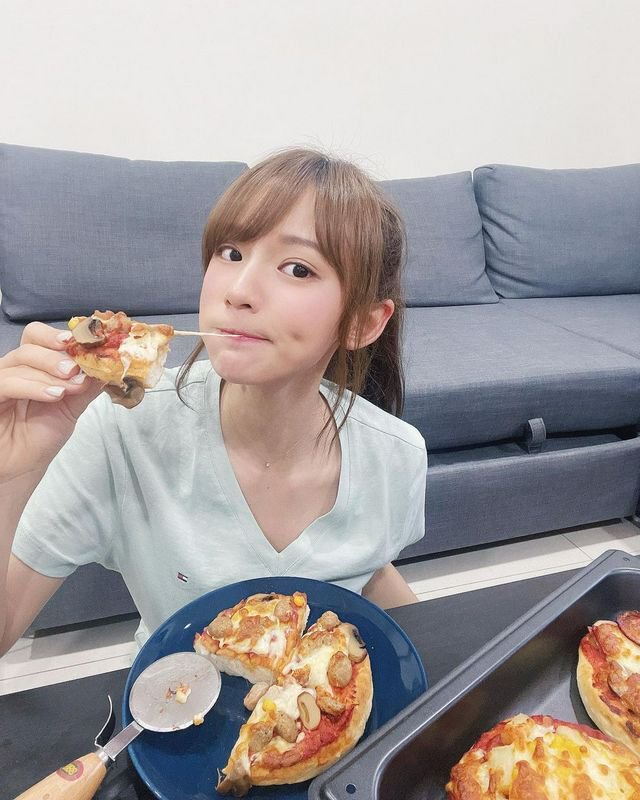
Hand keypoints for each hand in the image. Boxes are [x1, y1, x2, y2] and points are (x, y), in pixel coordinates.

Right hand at [0, 322, 103, 483]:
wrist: (20, 468)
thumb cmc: (39, 437)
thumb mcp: (71, 408)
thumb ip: (87, 387)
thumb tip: (109, 367)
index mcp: (31, 365)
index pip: (39, 336)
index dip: (57, 335)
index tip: (80, 342)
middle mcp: (12, 368)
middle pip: (30, 343)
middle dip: (57, 354)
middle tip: (76, 369)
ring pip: (20, 361)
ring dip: (50, 372)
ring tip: (70, 387)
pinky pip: (6, 383)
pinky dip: (33, 386)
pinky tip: (54, 395)